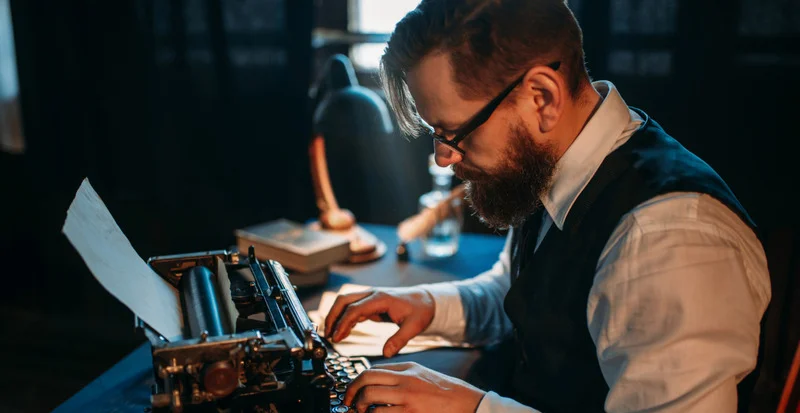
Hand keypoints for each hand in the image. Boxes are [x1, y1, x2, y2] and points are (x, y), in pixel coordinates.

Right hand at [324, 287, 434, 356]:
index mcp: (381, 298)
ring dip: (336, 316)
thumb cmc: (421, 310)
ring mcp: (370, 297)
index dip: (343, 323)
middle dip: (332, 316)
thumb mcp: (414, 327)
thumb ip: (399, 340)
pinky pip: (352, 308)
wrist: (426, 300)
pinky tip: (343, 332)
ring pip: (345, 302)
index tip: (337, 337)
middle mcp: (372, 294)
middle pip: (343, 300)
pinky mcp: (370, 303)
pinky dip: (344, 318)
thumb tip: (387, 353)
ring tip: (331, 335)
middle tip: (327, 335)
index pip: (355, 308)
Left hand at [344, 362, 485, 412]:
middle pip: (367, 379)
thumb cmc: (448, 393)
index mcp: (408, 368)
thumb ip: (402, 376)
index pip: (373, 370)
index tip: (352, 391)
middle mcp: (406, 380)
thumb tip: (378, 382)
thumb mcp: (424, 375)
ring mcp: (408, 398)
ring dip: (360, 407)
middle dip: (351, 392)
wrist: (469, 405)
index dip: (357, 381)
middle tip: (349, 403)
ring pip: (370, 397)